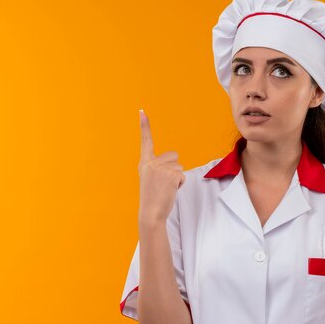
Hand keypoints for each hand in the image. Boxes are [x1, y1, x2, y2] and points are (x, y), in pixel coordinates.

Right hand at [138, 109, 185, 224]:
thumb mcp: (149, 178)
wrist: (151, 212)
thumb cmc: (152, 197)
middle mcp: (151, 162)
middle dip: (174, 168)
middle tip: (163, 183)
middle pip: (174, 156)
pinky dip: (180, 184)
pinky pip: (183, 176)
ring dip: (177, 178)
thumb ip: (156, 167)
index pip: (146, 141)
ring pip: (180, 167)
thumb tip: (172, 165)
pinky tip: (170, 190)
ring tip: (166, 188)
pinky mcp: (171, 175)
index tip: (141, 112)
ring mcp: (161, 168)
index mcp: (144, 162)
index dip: (144, 126)